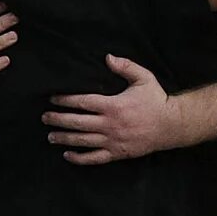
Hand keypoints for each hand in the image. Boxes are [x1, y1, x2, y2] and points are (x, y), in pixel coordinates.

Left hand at [45, 56, 179, 164]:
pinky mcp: (117, 153)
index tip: (53, 99)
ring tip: (50, 135)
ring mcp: (113, 141)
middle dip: (58, 120)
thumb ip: (125, 66)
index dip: (65, 100)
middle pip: (77, 122)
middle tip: (44, 118)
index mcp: (113, 105)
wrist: (171, 126)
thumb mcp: (144, 78)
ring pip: (82, 141)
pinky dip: (79, 158)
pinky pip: (94, 158)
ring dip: (64, 138)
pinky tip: (67, 155)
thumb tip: (108, 57)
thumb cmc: (156, 100)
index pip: (83, 102)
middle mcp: (110, 124)